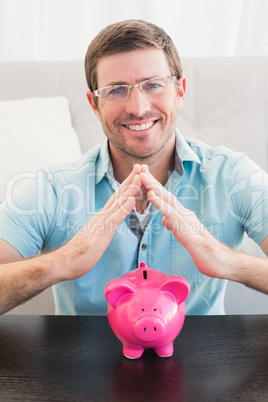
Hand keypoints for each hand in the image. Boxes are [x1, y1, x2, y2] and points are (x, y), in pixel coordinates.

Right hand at [56, 165, 142, 280]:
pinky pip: (114, 219)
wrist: (65, 262)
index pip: (118, 198)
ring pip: (118, 203)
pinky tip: (131, 200)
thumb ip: (105, 226)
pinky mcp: (101, 233)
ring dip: (130, 189)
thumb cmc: (81, 252)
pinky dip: (123, 209)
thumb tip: (112, 221)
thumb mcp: (98, 235)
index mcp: (103, 217)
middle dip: (132, 180)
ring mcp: (101, 223)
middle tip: (142, 166)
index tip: (138, 174)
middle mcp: (102, 215)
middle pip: (119, 195)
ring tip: (140, 177)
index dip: (129, 185)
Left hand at [140, 165, 229, 278]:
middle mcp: (183, 212)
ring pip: (167, 199)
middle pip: (165, 194)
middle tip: (139, 168)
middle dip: (151, 180)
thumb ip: (173, 225)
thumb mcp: (183, 235)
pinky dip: (160, 202)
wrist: (217, 260)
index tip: (142, 176)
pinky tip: (151, 195)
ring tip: (142, 176)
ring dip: (153, 186)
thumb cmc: (201, 249)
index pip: (165, 198)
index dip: (153, 186)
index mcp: (181, 214)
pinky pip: (170, 213)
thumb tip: (164, 219)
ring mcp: (185, 218)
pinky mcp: (184, 227)